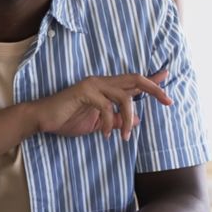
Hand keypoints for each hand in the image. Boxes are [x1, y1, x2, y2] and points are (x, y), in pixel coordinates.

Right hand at [30, 71, 169, 140]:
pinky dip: (109, 124)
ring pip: (124, 97)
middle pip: (135, 79)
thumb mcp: (98, 124)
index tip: (168, 75)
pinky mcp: (84, 92)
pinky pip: (106, 107)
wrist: (43, 119)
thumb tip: (137, 121)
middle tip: (168, 101)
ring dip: (129, 118)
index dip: (152, 79)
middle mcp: (102, 81)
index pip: (133, 81)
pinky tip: (105, 134)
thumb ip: (117, 120)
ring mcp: (93, 85)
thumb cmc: (68, 120)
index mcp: (106, 87)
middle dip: (154, 89)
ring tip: (125, 137)